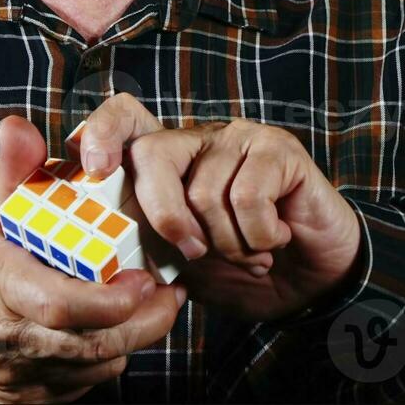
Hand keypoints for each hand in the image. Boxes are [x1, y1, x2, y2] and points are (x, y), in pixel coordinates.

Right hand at [0, 115, 186, 403]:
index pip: (57, 305)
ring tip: (157, 306)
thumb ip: (11, 169)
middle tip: (171, 294)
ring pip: (92, 368)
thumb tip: (18, 125)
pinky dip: (106, 359)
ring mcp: (18, 375)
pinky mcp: (28, 397)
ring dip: (132, 339)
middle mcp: (7, 339)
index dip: (108, 300)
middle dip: (141, 323)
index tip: (145, 279)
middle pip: (88, 345)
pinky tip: (120, 330)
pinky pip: (82, 385)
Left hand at [79, 95, 362, 321]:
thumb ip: (148, 245)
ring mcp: (239, 138)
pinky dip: (259, 236)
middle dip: (166, 217)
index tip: (93, 168)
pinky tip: (276, 239)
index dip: (102, 132)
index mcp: (168, 162)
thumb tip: (107, 246)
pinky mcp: (278, 148)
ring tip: (251, 253)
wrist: (311, 285)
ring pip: (204, 192)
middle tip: (196, 254)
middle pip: (152, 155)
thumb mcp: (181, 264)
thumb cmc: (240, 270)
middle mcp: (199, 140)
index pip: (124, 119)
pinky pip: (249, 196)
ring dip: (228, 244)